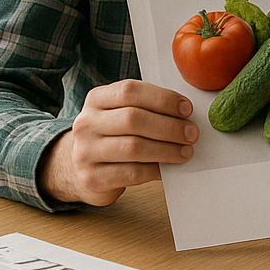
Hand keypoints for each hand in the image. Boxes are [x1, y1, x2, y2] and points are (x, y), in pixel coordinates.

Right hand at [38, 80, 198, 205]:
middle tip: (192, 133)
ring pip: (134, 147)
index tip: (187, 108)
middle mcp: (86, 123)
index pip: (131, 91)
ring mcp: (85, 152)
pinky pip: (131, 173)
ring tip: (186, 151)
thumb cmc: (112, 135)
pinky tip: (168, 168)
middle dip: (170, 126)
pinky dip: (156, 170)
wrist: (78, 168)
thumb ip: (146, 107)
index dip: (163, 99)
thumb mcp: (120, 112)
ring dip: (167, 149)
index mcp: (97, 99)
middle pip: (133, 119)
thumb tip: (186, 113)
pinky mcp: (92, 178)